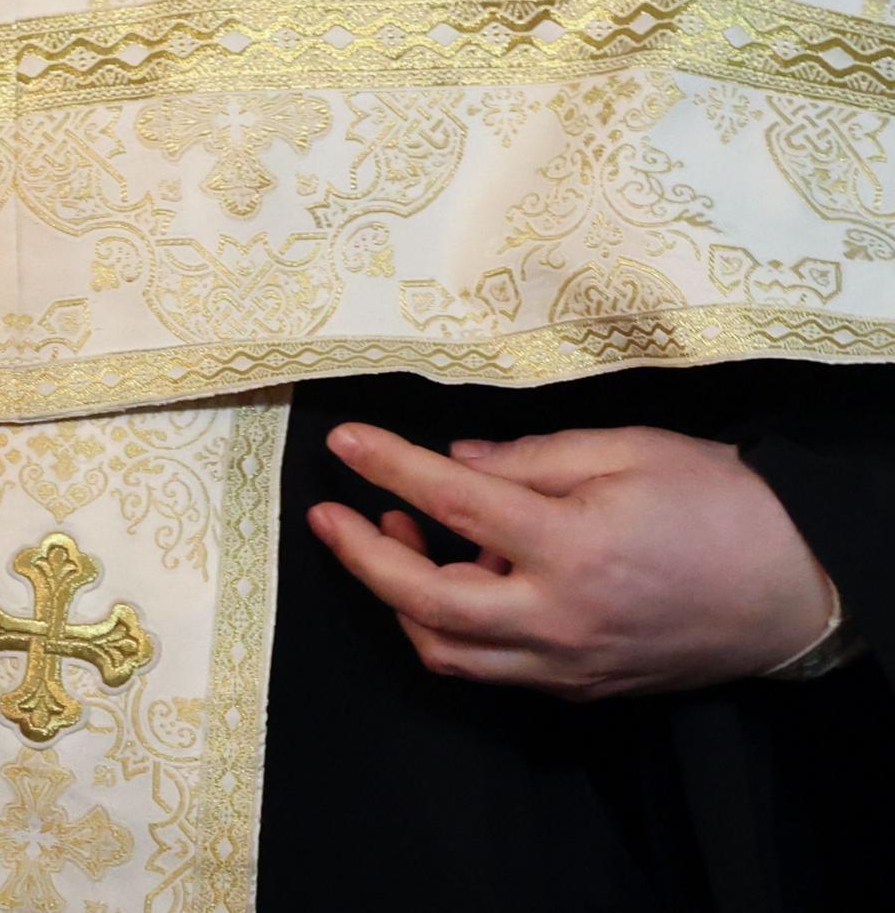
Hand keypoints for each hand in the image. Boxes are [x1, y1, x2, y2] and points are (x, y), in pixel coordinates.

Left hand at [306, 422, 834, 699]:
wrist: (797, 598)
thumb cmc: (725, 511)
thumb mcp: (632, 451)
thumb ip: (534, 457)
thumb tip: (454, 462)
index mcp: (571, 548)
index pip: (451, 502)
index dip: (388, 467)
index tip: (344, 441)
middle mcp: (558, 617)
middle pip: (423, 601)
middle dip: (361, 556)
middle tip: (331, 513)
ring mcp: (566, 663)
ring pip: (446, 650)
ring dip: (401, 597)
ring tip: (399, 534)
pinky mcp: (579, 686)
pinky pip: (490, 667)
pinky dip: (451, 625)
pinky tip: (457, 574)